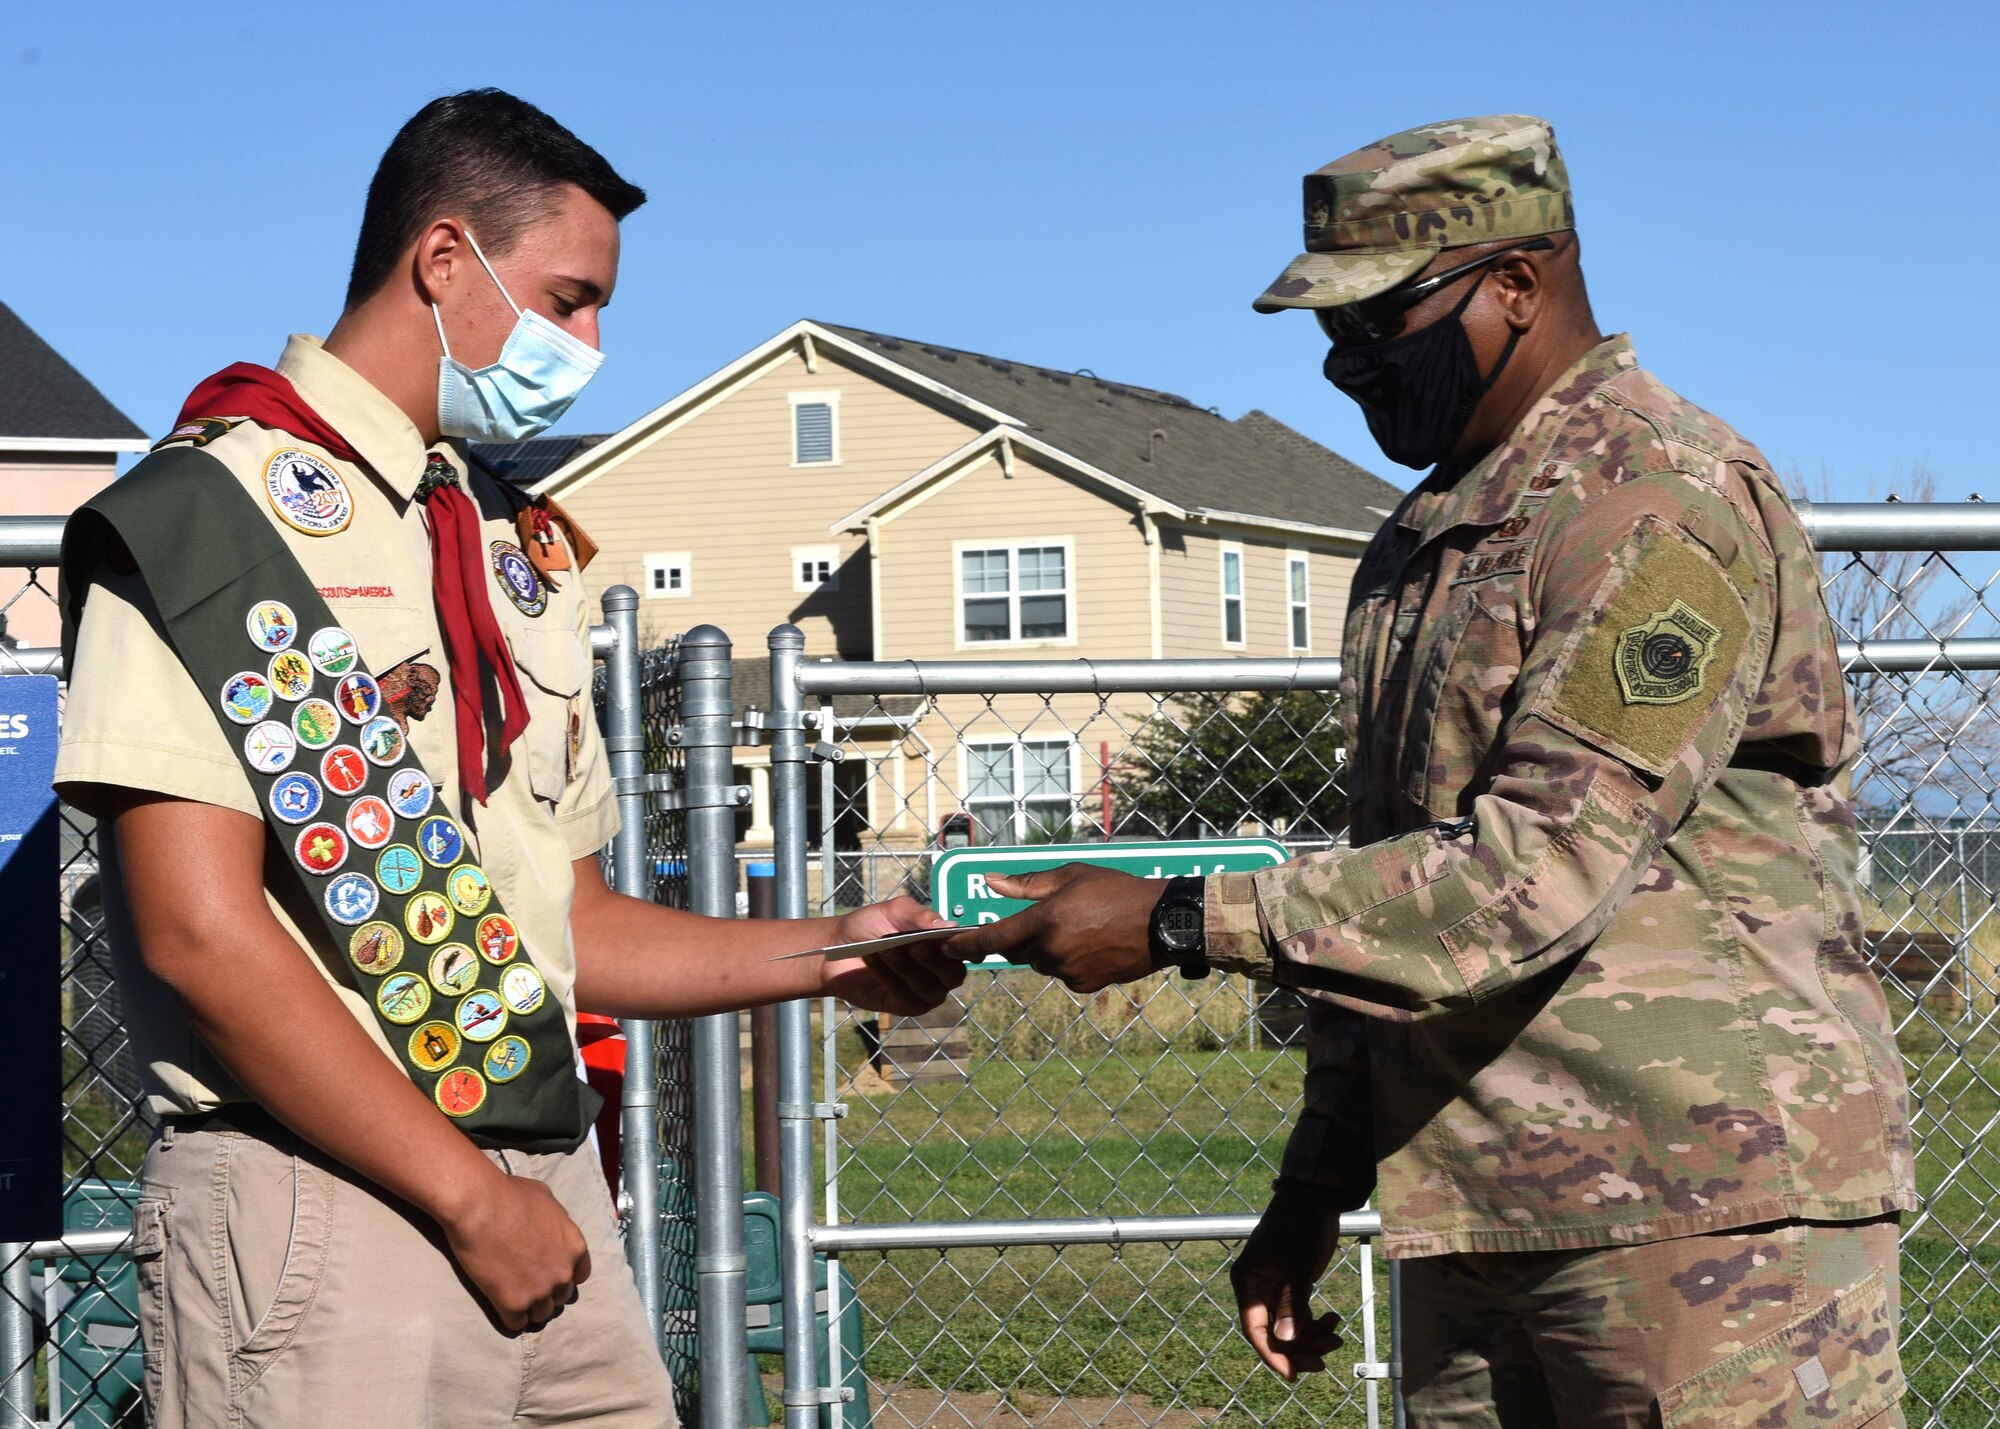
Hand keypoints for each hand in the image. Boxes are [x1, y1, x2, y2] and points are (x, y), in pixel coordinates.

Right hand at [439, 1168, 591, 1330]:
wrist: (480, 1206)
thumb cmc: (510, 1195)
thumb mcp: (546, 1199)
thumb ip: (556, 1220)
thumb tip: (552, 1226)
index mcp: (575, 1247)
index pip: (580, 1275)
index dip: (563, 1274)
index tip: (548, 1273)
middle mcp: (563, 1273)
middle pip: (561, 1297)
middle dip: (547, 1292)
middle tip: (527, 1284)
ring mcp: (539, 1291)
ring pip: (541, 1314)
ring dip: (530, 1308)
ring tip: (514, 1298)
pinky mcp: (513, 1304)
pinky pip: (516, 1323)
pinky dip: (509, 1317)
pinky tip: (500, 1306)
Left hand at [824, 897, 966, 1015]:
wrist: (837, 945)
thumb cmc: (871, 925)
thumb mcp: (895, 911)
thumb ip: (920, 916)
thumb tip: (949, 925)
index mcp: (945, 946)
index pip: (969, 950)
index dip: (966, 948)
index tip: (947, 940)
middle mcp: (942, 972)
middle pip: (954, 975)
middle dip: (933, 959)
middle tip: (912, 944)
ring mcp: (926, 992)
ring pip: (929, 988)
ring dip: (906, 967)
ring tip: (884, 949)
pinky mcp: (906, 1006)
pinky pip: (907, 997)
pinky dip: (889, 977)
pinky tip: (874, 960)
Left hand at [945, 865, 1161, 992]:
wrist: (1161, 922)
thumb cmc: (1116, 891)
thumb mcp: (1070, 876)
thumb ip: (1026, 885)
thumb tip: (991, 881)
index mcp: (1043, 921)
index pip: (992, 939)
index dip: (965, 945)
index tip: (946, 947)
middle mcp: (1051, 951)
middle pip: (1018, 951)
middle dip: (1024, 937)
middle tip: (1052, 919)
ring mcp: (1068, 972)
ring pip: (1042, 963)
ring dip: (1049, 949)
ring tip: (1082, 928)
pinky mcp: (1084, 986)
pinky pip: (1064, 974)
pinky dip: (1069, 962)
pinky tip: (1094, 944)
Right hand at [1231, 1182, 1343, 1380]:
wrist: (1315, 1197)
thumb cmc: (1300, 1226)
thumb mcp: (1297, 1266)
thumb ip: (1291, 1304)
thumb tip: (1284, 1340)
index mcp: (1247, 1282)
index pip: (1254, 1329)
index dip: (1273, 1354)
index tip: (1294, 1374)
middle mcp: (1256, 1288)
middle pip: (1273, 1333)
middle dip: (1298, 1348)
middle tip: (1325, 1360)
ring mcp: (1274, 1288)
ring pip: (1289, 1328)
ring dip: (1311, 1337)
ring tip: (1337, 1337)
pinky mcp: (1291, 1285)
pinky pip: (1300, 1316)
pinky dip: (1316, 1323)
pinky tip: (1334, 1319)